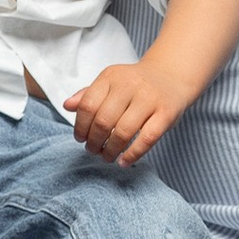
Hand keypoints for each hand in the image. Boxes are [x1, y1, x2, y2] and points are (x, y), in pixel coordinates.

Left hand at [65, 56, 189, 165]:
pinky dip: (133, 154)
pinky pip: (147, 139)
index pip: (88, 105)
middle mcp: (130, 85)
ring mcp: (150, 99)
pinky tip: (124, 161)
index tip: (80, 138)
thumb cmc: (135, 85)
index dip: (80, 126)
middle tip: (93, 150)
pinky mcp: (166, 113)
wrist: (171, 76)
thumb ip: (88, 95)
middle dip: (94, 142)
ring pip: (123, 132)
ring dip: (111, 150)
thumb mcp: (111, 83)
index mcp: (111, 77)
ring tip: (107, 156)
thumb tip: (67, 106)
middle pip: (103, 120)